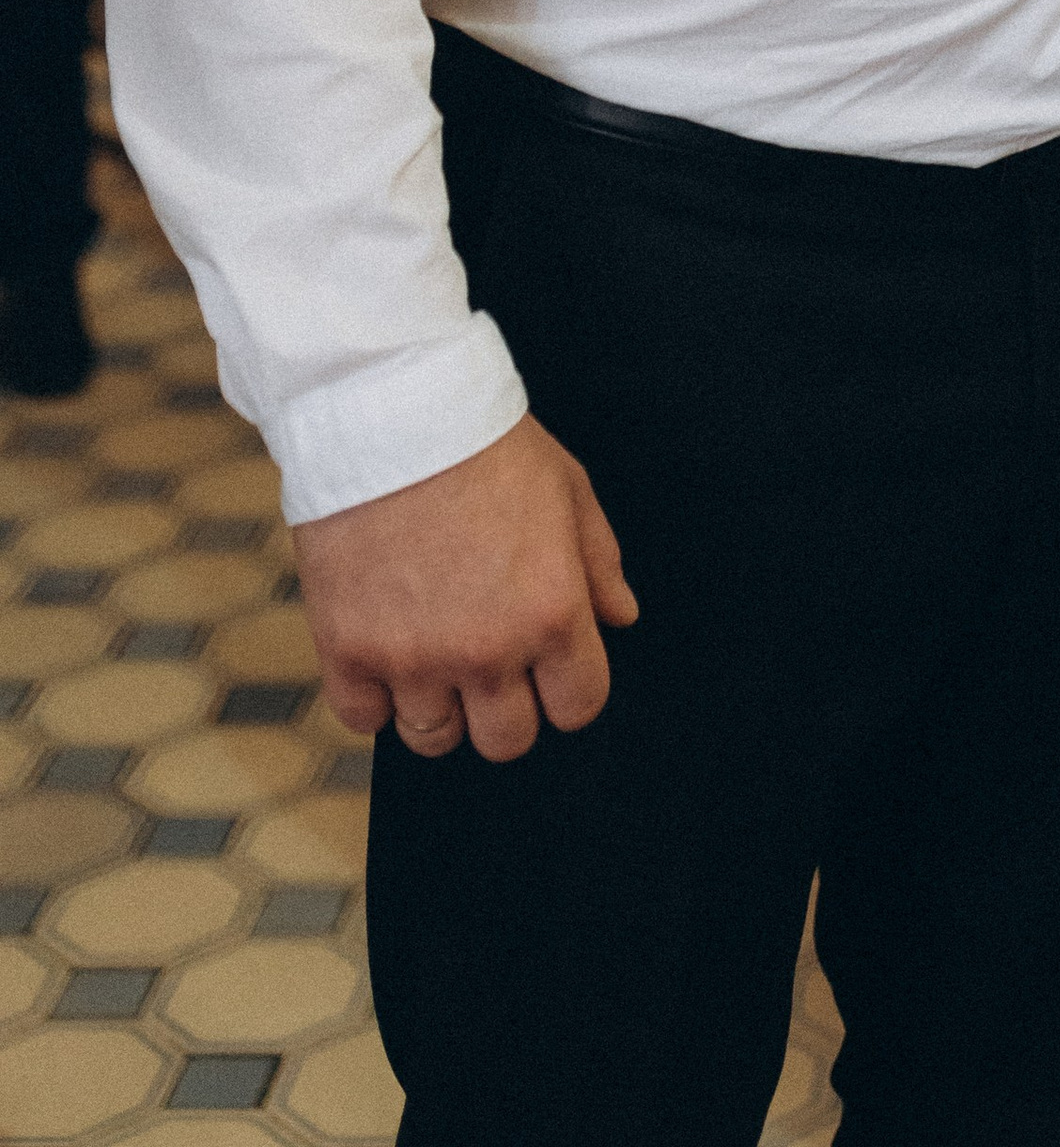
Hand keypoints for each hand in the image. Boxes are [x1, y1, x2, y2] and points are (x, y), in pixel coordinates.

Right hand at [293, 412, 636, 764]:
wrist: (390, 410)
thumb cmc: (485, 442)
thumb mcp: (567, 487)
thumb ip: (599, 561)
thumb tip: (620, 617)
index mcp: (552, 612)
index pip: (578, 708)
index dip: (568, 687)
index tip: (550, 665)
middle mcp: (487, 649)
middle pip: (507, 741)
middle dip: (505, 706)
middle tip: (488, 658)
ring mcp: (414, 657)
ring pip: (434, 738)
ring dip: (438, 705)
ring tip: (432, 648)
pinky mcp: (348, 651)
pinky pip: (364, 720)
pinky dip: (373, 696)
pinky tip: (384, 649)